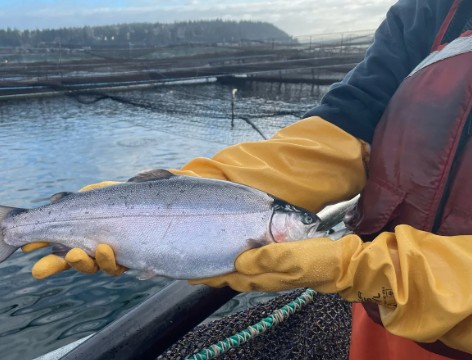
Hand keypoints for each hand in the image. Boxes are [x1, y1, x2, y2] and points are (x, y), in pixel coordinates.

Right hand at [23, 181, 127, 278]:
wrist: (148, 197)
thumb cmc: (117, 197)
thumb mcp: (92, 195)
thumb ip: (73, 200)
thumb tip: (55, 201)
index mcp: (81, 238)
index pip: (60, 252)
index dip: (44, 256)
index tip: (26, 250)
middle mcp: (94, 250)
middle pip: (71, 263)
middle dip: (54, 266)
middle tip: (39, 269)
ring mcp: (112, 255)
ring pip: (94, 266)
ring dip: (82, 262)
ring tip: (75, 253)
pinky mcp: (131, 257)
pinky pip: (118, 265)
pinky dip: (108, 259)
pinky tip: (103, 248)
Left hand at [190, 235, 367, 298]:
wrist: (343, 266)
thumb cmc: (317, 259)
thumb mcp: (289, 255)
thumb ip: (263, 258)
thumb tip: (238, 262)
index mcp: (263, 277)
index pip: (230, 278)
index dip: (211, 276)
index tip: (192, 275)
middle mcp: (265, 279)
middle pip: (233, 278)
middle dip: (215, 275)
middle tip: (197, 268)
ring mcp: (274, 275)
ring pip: (243, 275)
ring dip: (227, 270)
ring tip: (214, 262)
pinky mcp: (282, 269)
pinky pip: (255, 269)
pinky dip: (243, 265)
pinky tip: (242, 257)